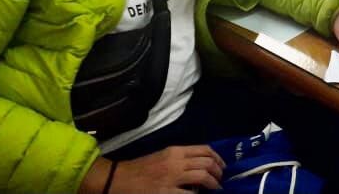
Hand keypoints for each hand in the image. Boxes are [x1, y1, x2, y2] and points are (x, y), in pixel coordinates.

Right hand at [80, 146, 224, 193]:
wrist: (117, 179)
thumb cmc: (139, 169)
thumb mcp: (162, 157)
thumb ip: (180, 159)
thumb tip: (199, 166)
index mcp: (175, 151)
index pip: (205, 149)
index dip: (218, 158)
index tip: (222, 166)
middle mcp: (176, 162)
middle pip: (207, 163)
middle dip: (218, 172)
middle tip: (220, 179)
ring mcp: (171, 178)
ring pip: (203, 176)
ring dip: (214, 183)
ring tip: (216, 188)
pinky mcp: (166, 193)